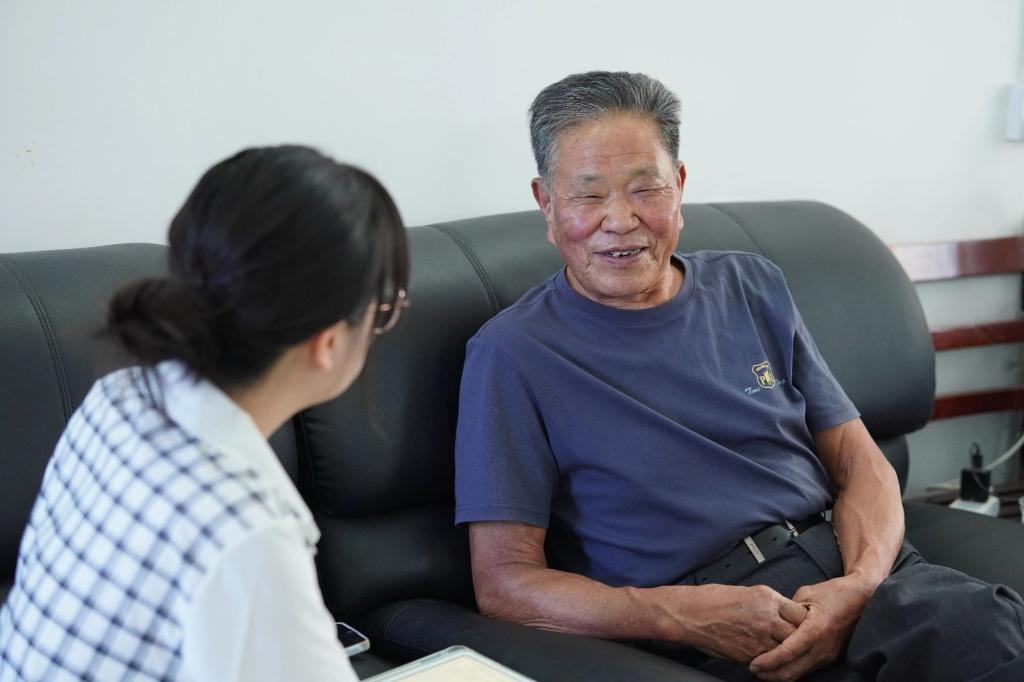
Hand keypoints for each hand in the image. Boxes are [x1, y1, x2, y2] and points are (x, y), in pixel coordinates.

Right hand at [679, 584, 808, 663]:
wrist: (691, 614)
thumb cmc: (712, 600)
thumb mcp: (746, 592)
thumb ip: (768, 603)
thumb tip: (782, 613)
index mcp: (767, 598)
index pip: (801, 613)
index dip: (803, 621)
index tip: (803, 624)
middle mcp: (766, 618)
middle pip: (798, 634)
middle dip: (798, 638)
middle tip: (797, 640)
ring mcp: (758, 638)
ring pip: (785, 650)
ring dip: (784, 650)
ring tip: (781, 649)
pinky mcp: (749, 654)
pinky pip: (768, 659)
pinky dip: (768, 659)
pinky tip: (763, 654)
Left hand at [748, 576, 872, 680]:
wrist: (862, 599)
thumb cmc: (833, 593)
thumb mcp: (805, 594)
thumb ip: (788, 611)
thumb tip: (771, 622)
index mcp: (815, 630)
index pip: (788, 653)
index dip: (769, 661)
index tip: (753, 664)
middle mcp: (823, 648)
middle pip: (792, 671)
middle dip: (770, 675)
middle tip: (753, 669)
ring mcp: (828, 655)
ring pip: (800, 674)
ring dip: (780, 674)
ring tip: (762, 669)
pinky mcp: (830, 657)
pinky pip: (807, 669)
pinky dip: (792, 670)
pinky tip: (779, 665)